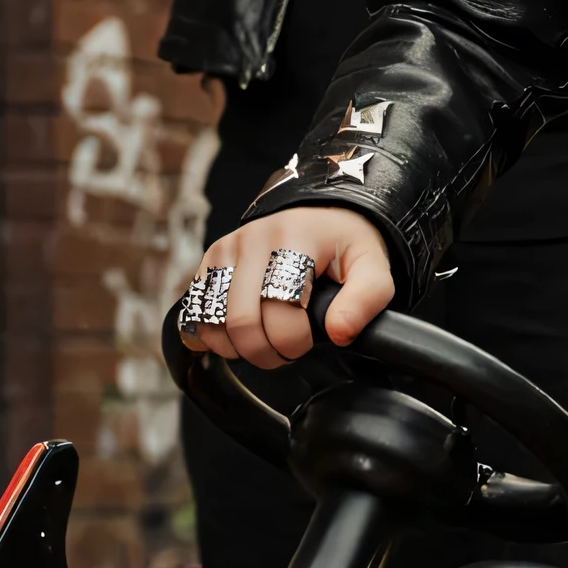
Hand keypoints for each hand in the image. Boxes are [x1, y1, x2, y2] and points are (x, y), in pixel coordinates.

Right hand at [176, 206, 395, 369]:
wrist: (321, 215)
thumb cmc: (344, 247)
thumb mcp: (372, 268)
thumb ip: (366, 300)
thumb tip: (338, 333)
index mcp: (293, 237)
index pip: (280, 308)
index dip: (295, 341)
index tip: (311, 341)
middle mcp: (252, 239)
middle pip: (241, 320)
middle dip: (265, 352)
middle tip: (286, 352)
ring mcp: (225, 249)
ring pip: (213, 319)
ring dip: (237, 348)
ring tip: (265, 343)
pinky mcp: (209, 261)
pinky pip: (195, 311)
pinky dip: (212, 336)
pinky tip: (238, 337)